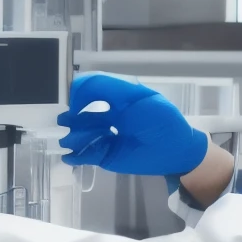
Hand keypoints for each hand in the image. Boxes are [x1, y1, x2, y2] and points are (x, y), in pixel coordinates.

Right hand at [57, 73, 208, 175]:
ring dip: (74, 136)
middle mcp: (109, 115)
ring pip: (82, 134)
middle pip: (82, 114)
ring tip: (70, 141)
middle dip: (71, 117)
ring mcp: (106, 135)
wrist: (177, 152)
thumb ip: (113, 88)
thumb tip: (82, 85)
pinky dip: (76, 155)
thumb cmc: (163, 121)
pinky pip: (86, 154)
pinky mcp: (107, 155)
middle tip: (64, 121)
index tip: (74, 101)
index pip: (91, 89)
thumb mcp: (141, 98)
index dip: (80, 93)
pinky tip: (70, 156)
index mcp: (117, 98)